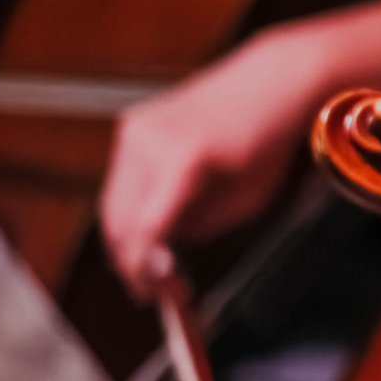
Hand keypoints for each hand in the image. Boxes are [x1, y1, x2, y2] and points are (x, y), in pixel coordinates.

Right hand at [100, 5, 380, 296]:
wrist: (267, 85)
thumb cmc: (265, 147)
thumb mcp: (243, 204)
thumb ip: (197, 230)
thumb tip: (159, 255)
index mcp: (184, 163)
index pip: (147, 232)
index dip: (146, 271)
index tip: (156, 294)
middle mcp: (151, 142)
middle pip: (120, 222)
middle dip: (132, 261)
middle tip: (150, 290)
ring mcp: (136, 130)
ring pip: (113, 204)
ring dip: (128, 238)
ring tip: (153, 262)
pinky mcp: (131, 125)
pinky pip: (121, 181)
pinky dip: (132, 207)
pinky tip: (155, 222)